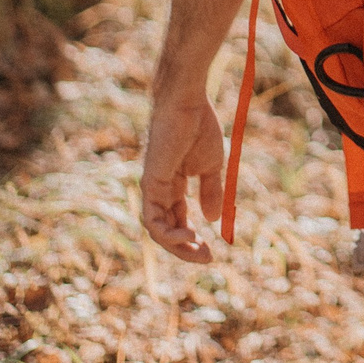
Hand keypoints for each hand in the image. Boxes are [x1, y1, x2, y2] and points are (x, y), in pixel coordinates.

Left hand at [140, 86, 226, 262]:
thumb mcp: (211, 167)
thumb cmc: (199, 127)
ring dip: (176, 246)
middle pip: (166, 230)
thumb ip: (210, 192)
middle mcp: (159, 191)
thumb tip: (213, 220)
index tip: (213, 250)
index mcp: (173, 186)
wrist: (187, 103)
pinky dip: (168, 234)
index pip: (177, 220)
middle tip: (207, 258)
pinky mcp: (150, 184)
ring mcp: (152, 188)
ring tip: (199, 250)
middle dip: (185, 249)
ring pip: (157, 230)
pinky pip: (153, 219)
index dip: (192, 239)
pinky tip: (190, 235)